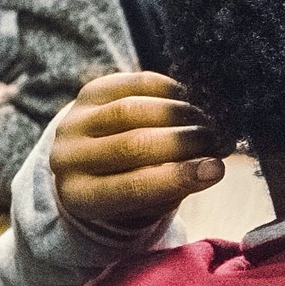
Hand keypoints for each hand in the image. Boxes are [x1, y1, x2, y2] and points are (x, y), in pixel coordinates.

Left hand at [52, 71, 226, 236]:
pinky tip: (187, 101)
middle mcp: (67, 158)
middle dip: (184, 142)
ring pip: (132, 111)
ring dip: (179, 115)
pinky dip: (166, 90)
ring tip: (206, 122)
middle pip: (133, 145)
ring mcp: (73, 121)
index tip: (217, 169)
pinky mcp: (88, 92)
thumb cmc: (129, 186)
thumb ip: (175, 185)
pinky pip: (131, 84)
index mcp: (80, 196)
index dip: (178, 177)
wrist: (91, 159)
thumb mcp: (147, 200)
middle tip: (217, 141)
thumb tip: (214, 165)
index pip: (132, 187)